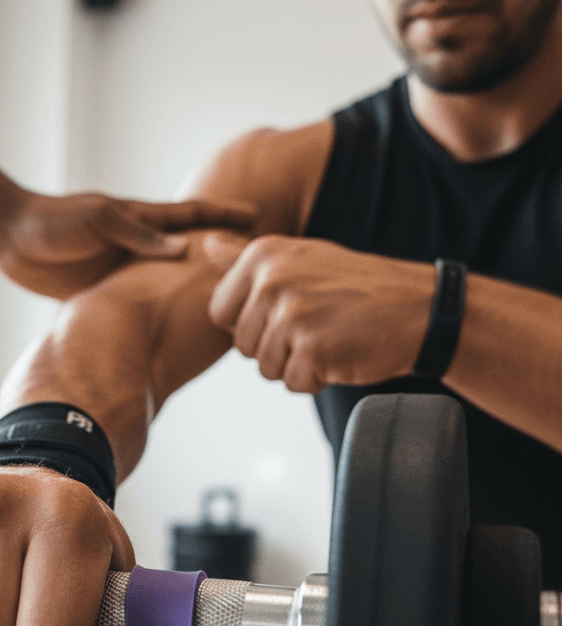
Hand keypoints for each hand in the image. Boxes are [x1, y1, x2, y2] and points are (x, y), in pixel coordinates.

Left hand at [0, 191, 257, 298]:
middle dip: (217, 255)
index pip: (191, 216)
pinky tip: (172, 325)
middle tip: (252, 267)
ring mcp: (120, 267)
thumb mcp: (98, 220)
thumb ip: (136, 234)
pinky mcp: (101, 290)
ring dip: (190, 287)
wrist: (9, 236)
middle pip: (186, 251)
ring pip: (165, 280)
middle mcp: (134, 244)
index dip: (223, 216)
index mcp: (138, 220)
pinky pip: (137, 300)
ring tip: (221, 300)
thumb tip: (181, 248)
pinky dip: (157, 308)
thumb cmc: (52, 221)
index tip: (257, 218)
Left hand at [204, 233, 434, 393]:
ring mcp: (292, 313)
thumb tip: (206, 243)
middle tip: (316, 326)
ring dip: (296, 364)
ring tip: (329, 337)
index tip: (286, 312)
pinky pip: (294, 382)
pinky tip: (341, 353)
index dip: (251, 324)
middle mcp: (272, 280)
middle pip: (242, 344)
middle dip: (275, 347)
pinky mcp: (312, 347)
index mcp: (263, 256)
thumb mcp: (299, 258)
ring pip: (265, 367)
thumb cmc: (355, 287)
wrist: (419, 308)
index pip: (220, 312)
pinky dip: (317, 378)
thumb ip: (246, 258)